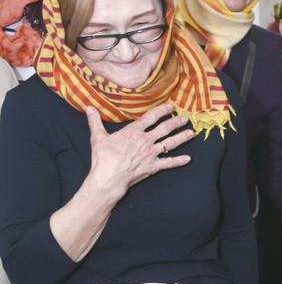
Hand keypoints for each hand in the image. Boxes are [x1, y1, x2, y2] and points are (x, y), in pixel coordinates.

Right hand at [50, 104, 196, 262]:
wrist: (109, 177)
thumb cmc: (103, 157)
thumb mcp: (97, 137)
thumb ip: (95, 121)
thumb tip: (89, 108)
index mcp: (133, 132)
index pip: (150, 117)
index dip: (161, 110)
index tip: (170, 106)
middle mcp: (145, 141)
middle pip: (165, 129)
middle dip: (176, 123)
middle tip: (186, 119)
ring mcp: (151, 154)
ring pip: (170, 144)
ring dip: (182, 138)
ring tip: (191, 133)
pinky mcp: (153, 167)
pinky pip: (169, 163)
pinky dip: (179, 161)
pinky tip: (188, 159)